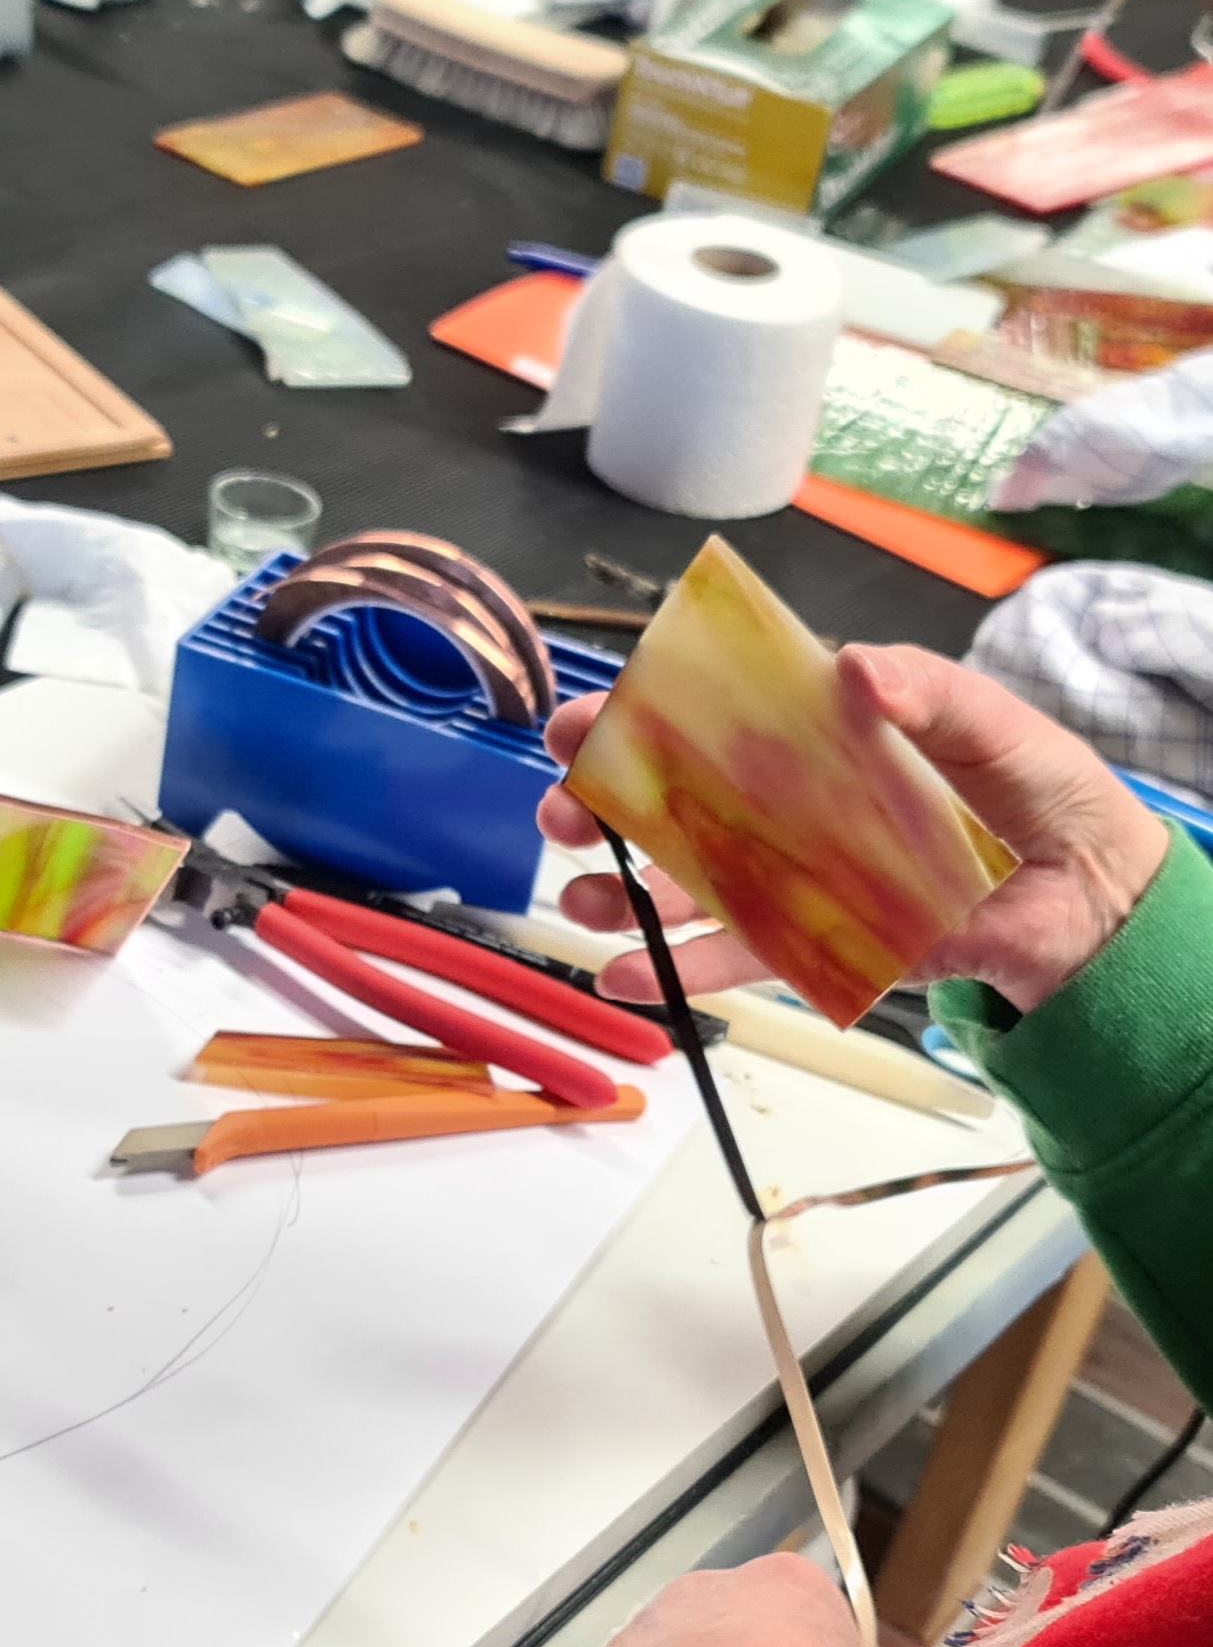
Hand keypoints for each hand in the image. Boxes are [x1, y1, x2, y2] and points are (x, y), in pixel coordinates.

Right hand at [538, 644, 1172, 1015]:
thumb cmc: (1035, 789)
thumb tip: (856, 671)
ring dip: (620, 893)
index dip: (633, 717)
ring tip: (581, 902)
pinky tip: (625, 974)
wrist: (1086, 892)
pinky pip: (733, 957)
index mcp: (810, 733)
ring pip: (684, 882)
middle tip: (560, 816)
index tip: (579, 726)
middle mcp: (784, 801)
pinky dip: (677, 970)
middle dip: (599, 807)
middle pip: (670, 800)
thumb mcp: (985, 720)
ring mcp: (790, 873)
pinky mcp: (812, 939)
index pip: (705, 715)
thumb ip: (922, 689)